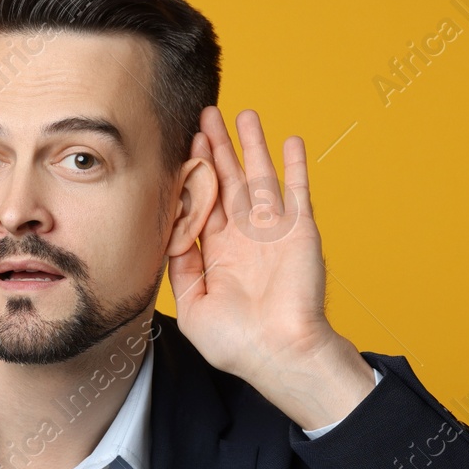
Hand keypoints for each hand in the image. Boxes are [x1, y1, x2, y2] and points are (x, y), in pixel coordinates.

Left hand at [168, 107, 375, 429]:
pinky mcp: (300, 230)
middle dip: (216, 148)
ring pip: (260, 177)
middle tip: (206, 115)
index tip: (184, 145)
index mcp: (218, 252)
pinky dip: (295, 165)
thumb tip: (168, 236)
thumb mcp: (191, 306)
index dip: (194, 173)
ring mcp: (273, 230)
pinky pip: (298, 190)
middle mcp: (245, 236)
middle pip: (228, 181)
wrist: (279, 354)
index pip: (202, 202)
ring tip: (243, 114)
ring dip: (252, 145)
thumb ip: (180, 269)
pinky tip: (289, 140)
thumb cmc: (236, 343)